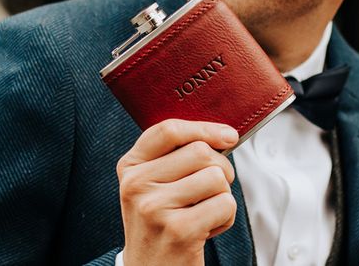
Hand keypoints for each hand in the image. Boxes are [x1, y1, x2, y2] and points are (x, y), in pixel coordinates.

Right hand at [117, 119, 238, 265]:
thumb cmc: (162, 222)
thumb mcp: (154, 185)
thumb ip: (175, 155)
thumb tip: (226, 135)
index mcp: (130, 167)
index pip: (169, 130)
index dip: (204, 128)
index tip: (229, 136)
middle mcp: (137, 184)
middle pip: (200, 151)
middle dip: (220, 168)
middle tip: (214, 188)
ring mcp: (155, 208)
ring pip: (216, 177)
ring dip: (223, 195)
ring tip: (204, 212)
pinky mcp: (179, 231)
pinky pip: (225, 204)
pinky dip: (226, 218)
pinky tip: (207, 229)